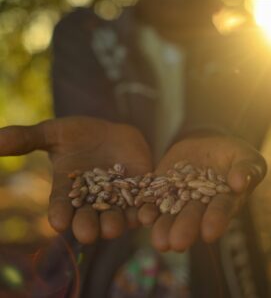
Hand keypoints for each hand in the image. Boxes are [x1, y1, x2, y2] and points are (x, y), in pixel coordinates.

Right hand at [0, 116, 151, 243]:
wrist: (111, 132)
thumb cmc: (80, 134)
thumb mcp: (55, 132)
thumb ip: (28, 138)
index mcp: (69, 191)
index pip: (61, 206)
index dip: (59, 214)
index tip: (57, 221)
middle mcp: (91, 201)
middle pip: (88, 218)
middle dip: (87, 226)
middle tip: (87, 232)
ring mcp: (116, 199)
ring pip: (116, 217)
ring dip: (116, 224)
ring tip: (115, 226)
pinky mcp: (139, 193)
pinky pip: (141, 206)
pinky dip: (145, 211)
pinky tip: (147, 213)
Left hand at [138, 133, 265, 251]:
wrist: (205, 145)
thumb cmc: (232, 154)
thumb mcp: (246, 157)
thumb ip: (247, 169)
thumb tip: (239, 183)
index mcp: (224, 200)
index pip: (220, 211)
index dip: (215, 221)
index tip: (209, 233)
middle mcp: (200, 205)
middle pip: (192, 218)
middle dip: (185, 230)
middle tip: (177, 244)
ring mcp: (179, 197)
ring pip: (170, 215)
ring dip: (163, 227)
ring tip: (158, 241)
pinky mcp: (162, 188)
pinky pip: (154, 199)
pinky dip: (148, 208)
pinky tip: (143, 216)